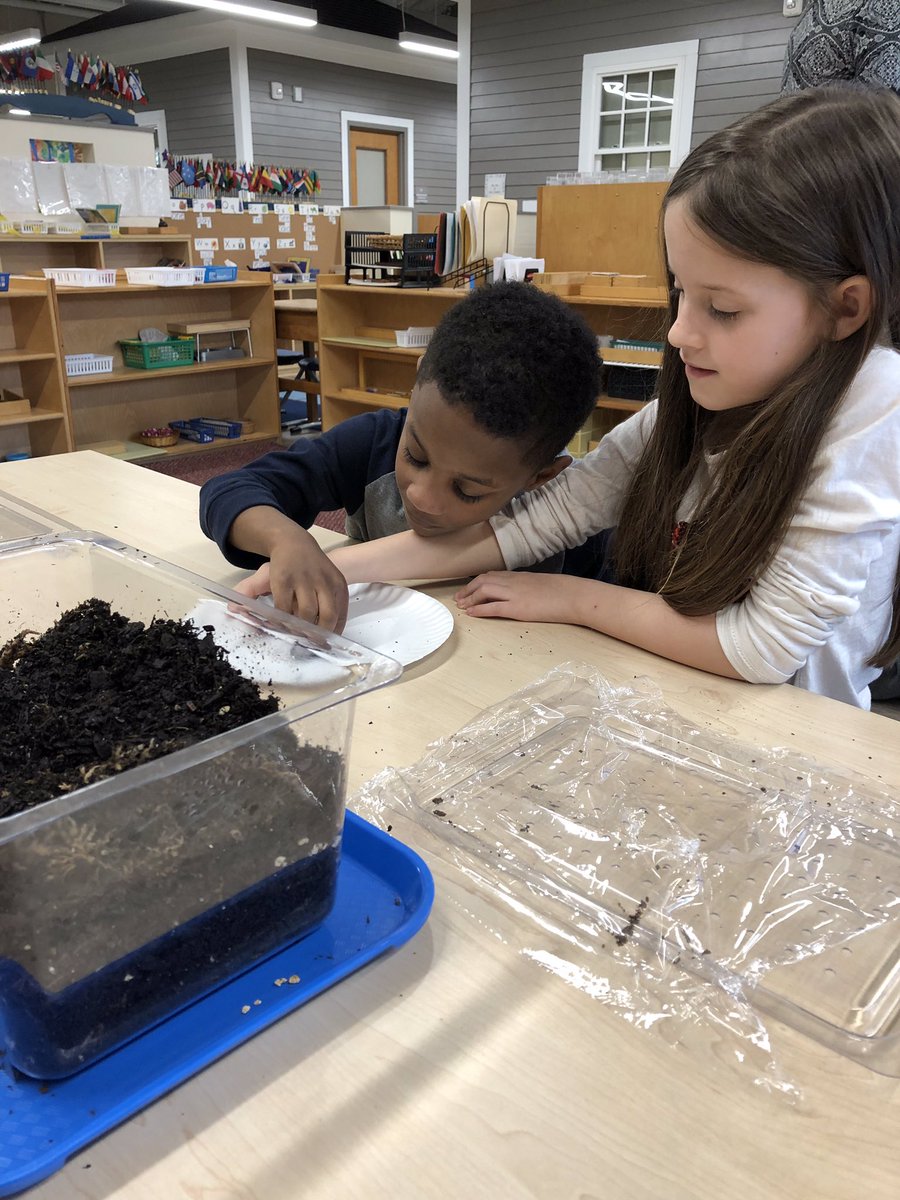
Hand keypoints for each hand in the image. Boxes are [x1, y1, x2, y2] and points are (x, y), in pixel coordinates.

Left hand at [234, 533, 348, 631]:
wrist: (300, 544)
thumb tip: (232, 609)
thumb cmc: (281, 566)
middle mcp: (306, 578)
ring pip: (328, 613)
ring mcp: (325, 581)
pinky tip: (328, 635)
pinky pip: (341, 610)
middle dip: (303, 631)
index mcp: (283, 578)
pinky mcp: (339, 584)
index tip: (280, 634)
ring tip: (314, 642)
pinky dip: (337, 626)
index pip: (283, 609)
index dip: (282, 625)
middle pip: (307, 613)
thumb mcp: (261, 575)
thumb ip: (246, 592)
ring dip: (321, 632)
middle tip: (298, 643)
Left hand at [455, 571, 583, 624]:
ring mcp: (514, 594)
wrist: (573, 595)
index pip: (491, 575)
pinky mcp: (518, 608)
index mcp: (518, 576)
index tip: (468, 589)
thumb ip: (526, 586)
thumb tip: (520, 592)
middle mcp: (513, 582)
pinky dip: (480, 610)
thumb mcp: (540, 584)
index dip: (476, 582)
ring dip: (470, 599)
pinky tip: (471, 613)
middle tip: (459, 599)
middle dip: (468, 590)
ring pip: (484, 591)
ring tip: (461, 606)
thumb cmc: (562, 591)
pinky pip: (493, 607)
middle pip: (483, 581)